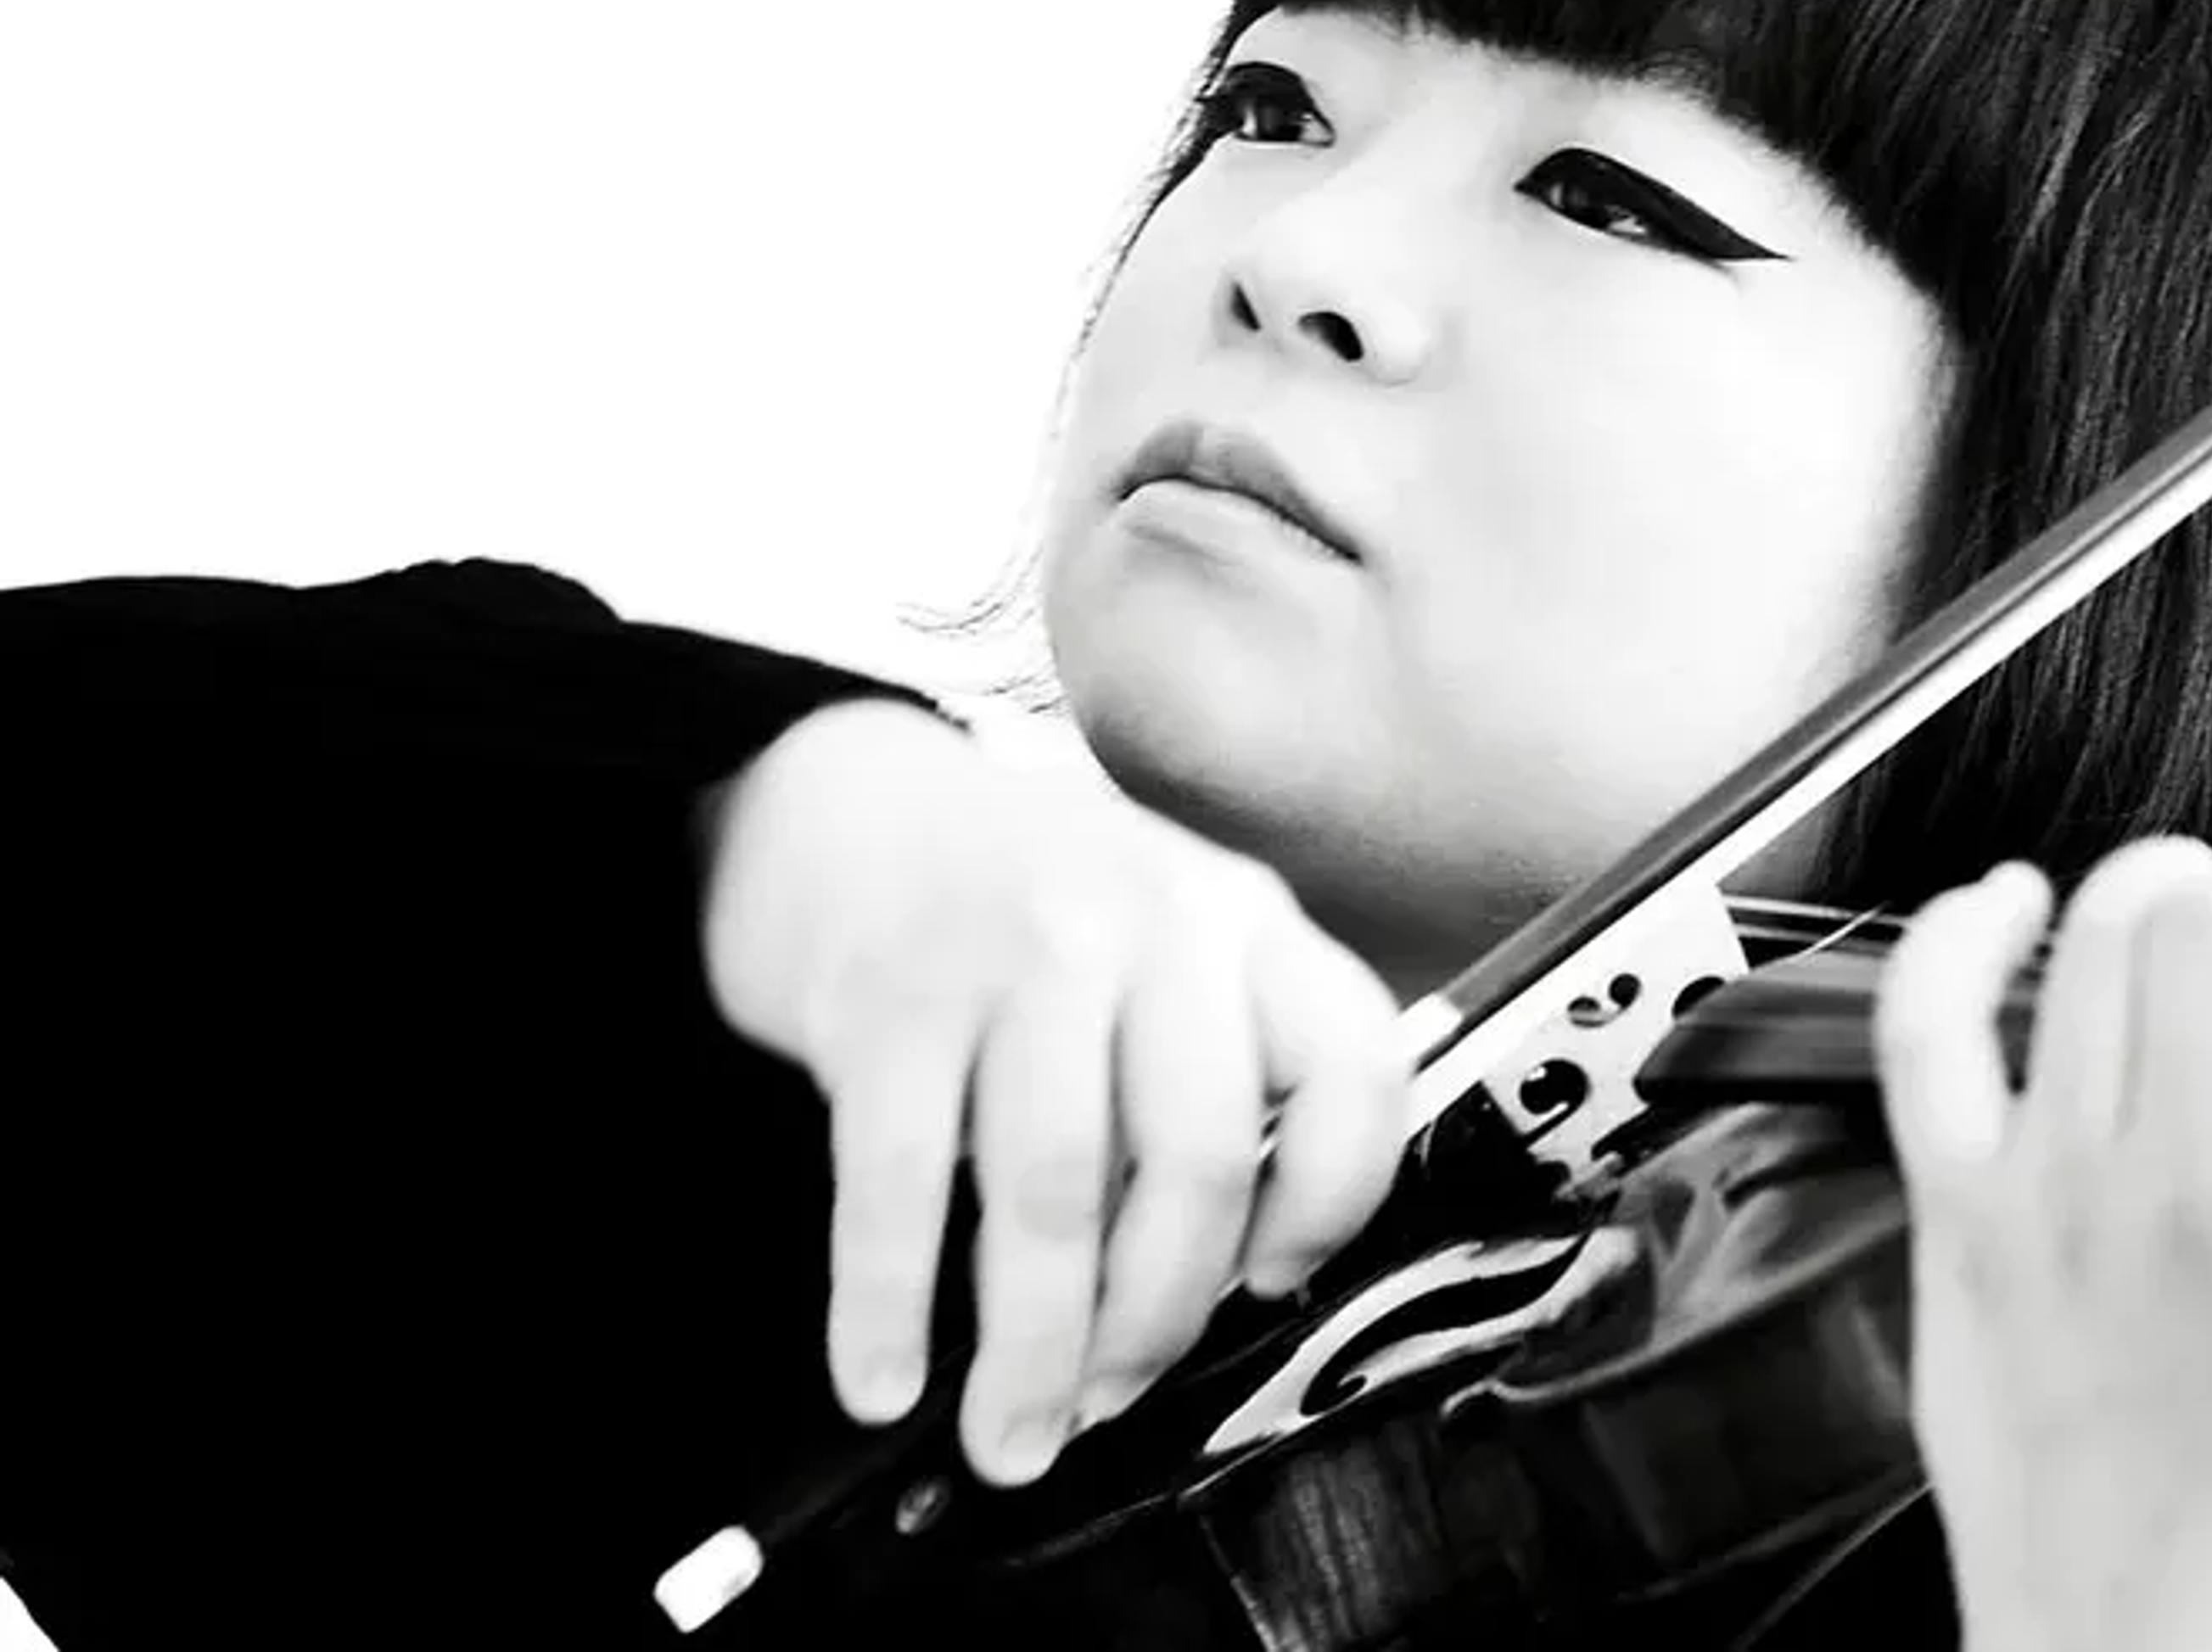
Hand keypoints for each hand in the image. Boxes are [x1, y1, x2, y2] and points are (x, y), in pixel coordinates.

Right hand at [695, 699, 1410, 1485]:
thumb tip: (1223, 1282)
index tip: (1275, 1285)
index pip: (1349, 1068)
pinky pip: (899, 1183)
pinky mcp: (887, 996)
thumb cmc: (1025, 909)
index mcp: (1244, 921)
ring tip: (1013, 1433)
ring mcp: (1016, 951)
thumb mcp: (1167, 946)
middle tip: (1115, 1400)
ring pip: (1054, 1187)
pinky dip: (889, 1304)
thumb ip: (1222, 1070)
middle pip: (1198, 1157)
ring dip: (1034, 1345)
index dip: (1331, 1203)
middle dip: (1157, 1317)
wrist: (842, 798)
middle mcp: (1149, 922)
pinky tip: (886, 1376)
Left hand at [1873, 838, 2211, 1651]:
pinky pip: (1928, 1023)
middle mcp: (2184, 1188)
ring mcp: (2058, 1193)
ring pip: (2092, 937)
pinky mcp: (1962, 1216)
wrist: (2162, 1643)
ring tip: (2197, 928)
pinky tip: (2010, 907)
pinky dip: (1962, 929)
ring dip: (2161, 893)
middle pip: (2211, 918)